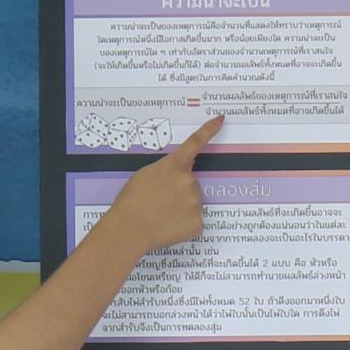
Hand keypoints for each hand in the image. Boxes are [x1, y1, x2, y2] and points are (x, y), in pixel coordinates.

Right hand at [103, 116, 222, 258]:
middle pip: (190, 182)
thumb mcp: (145, 175)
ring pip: (192, 202)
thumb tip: (175, 176)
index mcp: (173, 166)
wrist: (129, 229)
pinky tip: (167, 225)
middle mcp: (188, 180)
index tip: (220, 120)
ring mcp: (195, 201)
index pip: (195, 143)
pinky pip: (193, 220)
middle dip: (178, 191)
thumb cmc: (131, 203)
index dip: (209, 130)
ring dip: (180, 208)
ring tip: (160, 214)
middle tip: (158, 202)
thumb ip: (165, 170)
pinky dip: (182, 224)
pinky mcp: (198, 221)